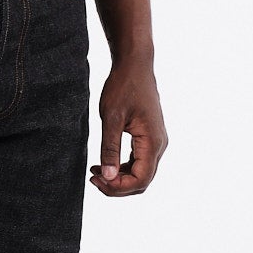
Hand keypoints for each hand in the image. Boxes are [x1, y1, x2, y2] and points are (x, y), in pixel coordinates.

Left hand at [89, 57, 166, 196]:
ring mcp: (156, 142)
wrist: (135, 65)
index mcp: (153, 142)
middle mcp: (159, 145)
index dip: (118, 186)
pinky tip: (103, 163)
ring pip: (140, 173)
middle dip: (117, 185)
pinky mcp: (149, 137)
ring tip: (95, 171)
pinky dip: (122, 167)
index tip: (96, 179)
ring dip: (119, 178)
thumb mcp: (111, 117)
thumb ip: (109, 148)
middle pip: (142, 180)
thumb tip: (106, 176)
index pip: (140, 180)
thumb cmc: (123, 86)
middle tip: (92, 178)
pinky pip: (138, 162)